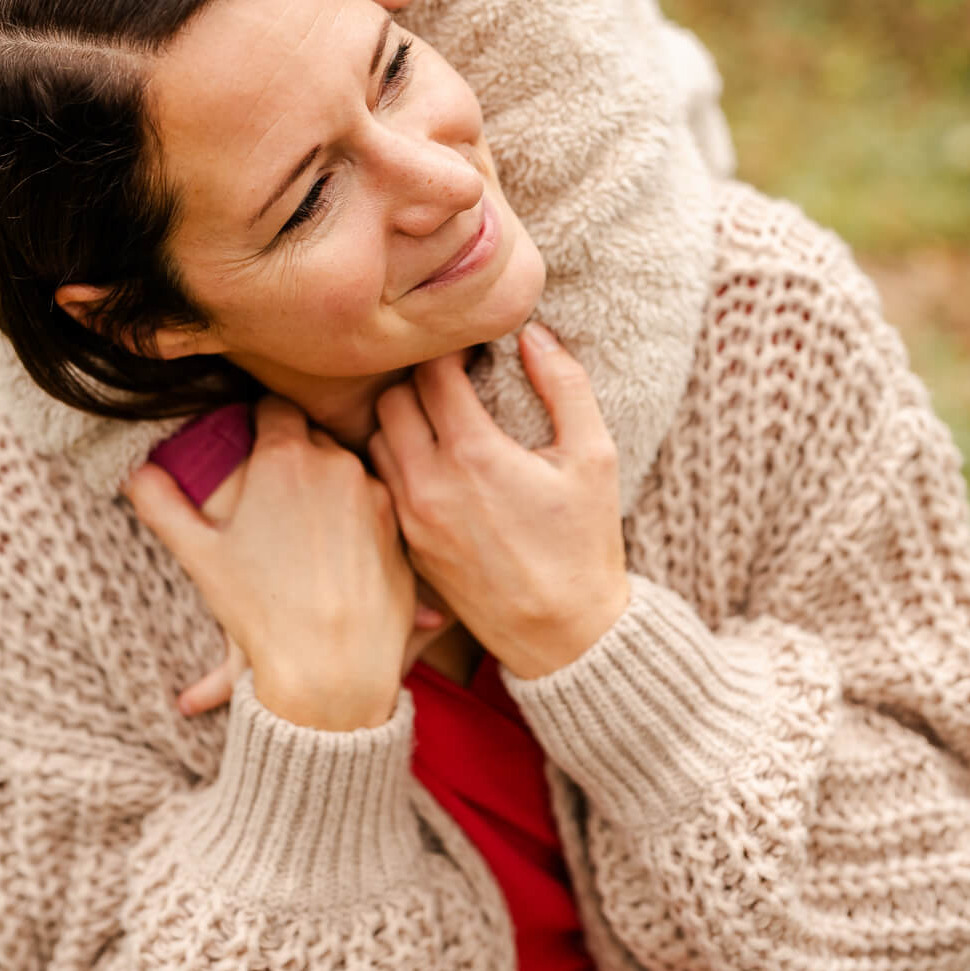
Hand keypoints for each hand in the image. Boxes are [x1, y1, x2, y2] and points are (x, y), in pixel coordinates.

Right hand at [124, 397, 416, 730]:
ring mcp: (375, 492)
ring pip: (345, 471)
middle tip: (269, 498)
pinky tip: (334, 556)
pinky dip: (356, 519)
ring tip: (302, 535)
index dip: (259, 423)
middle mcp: (335, 462)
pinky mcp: (401, 524)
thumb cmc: (261, 610)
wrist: (334, 667)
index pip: (274, 407)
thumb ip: (160, 503)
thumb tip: (132, 470)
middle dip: (291, 457)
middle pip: (311, 437)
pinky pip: (374, 506)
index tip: (250, 445)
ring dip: (325, 488)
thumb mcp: (199, 555)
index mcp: (284, 456)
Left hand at [369, 325, 629, 679]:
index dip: (452, 349)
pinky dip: (397, 460)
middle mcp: (429, 483)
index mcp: (474, 454)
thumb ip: (566, 386)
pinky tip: (432, 462)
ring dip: (402, 420)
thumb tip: (535, 334)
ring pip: (375, 440)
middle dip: (420, 381)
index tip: (473, 352)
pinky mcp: (406, 544)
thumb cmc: (584, 545)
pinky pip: (382, 482)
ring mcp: (410, 517)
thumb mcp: (594, 458)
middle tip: (454, 381)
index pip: (433, 371)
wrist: (563, 636)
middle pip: (391, 399)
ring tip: (440, 420)